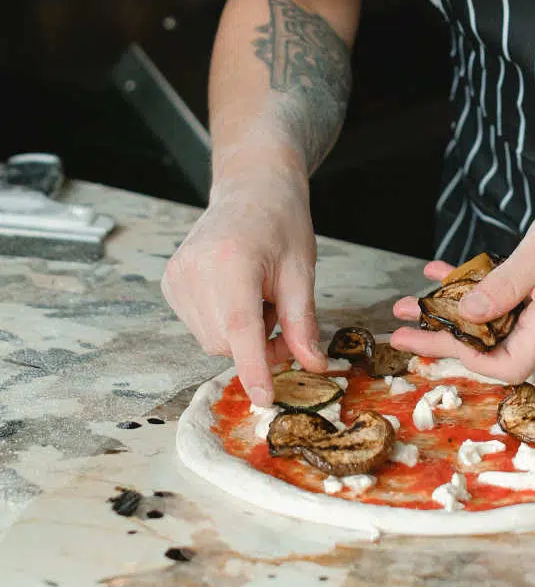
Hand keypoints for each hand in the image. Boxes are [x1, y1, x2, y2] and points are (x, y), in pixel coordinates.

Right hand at [161, 168, 326, 405]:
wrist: (252, 188)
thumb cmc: (282, 222)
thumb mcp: (301, 271)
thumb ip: (302, 322)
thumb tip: (313, 364)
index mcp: (231, 262)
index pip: (240, 328)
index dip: (253, 368)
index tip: (264, 399)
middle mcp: (194, 269)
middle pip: (226, 342)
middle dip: (259, 346)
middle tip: (283, 318)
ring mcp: (176, 276)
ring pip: (211, 339)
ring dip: (241, 333)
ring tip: (259, 294)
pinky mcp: (169, 281)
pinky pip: (199, 325)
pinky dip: (224, 321)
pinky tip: (237, 292)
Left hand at [391, 186, 534, 381]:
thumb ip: (502, 288)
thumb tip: (466, 317)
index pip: (503, 364)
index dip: (460, 356)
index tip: (421, 340)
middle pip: (493, 347)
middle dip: (444, 334)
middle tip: (401, 320)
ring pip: (497, 324)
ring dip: (457, 310)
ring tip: (417, 295)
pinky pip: (510, 305)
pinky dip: (481, 292)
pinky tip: (450, 274)